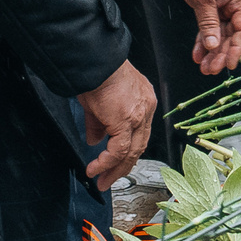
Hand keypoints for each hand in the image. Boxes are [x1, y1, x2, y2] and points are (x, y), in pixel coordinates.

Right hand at [78, 61, 155, 190]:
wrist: (94, 60)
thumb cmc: (96, 72)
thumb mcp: (97, 102)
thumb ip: (98, 124)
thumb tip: (94, 140)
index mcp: (143, 100)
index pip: (139, 133)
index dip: (127, 151)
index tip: (114, 163)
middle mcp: (146, 108)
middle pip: (138, 146)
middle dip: (122, 166)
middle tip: (108, 179)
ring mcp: (139, 115)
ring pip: (132, 152)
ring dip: (115, 169)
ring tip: (102, 180)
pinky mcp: (127, 120)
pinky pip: (119, 150)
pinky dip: (106, 162)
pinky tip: (95, 168)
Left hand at [173, 0, 240, 76]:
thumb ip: (208, 22)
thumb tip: (213, 45)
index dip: (237, 48)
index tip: (230, 63)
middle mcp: (234, 4)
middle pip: (231, 34)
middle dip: (221, 53)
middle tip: (211, 69)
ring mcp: (224, 7)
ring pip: (220, 34)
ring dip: (212, 51)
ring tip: (204, 67)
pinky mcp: (213, 9)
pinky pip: (210, 29)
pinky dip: (204, 41)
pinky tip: (199, 54)